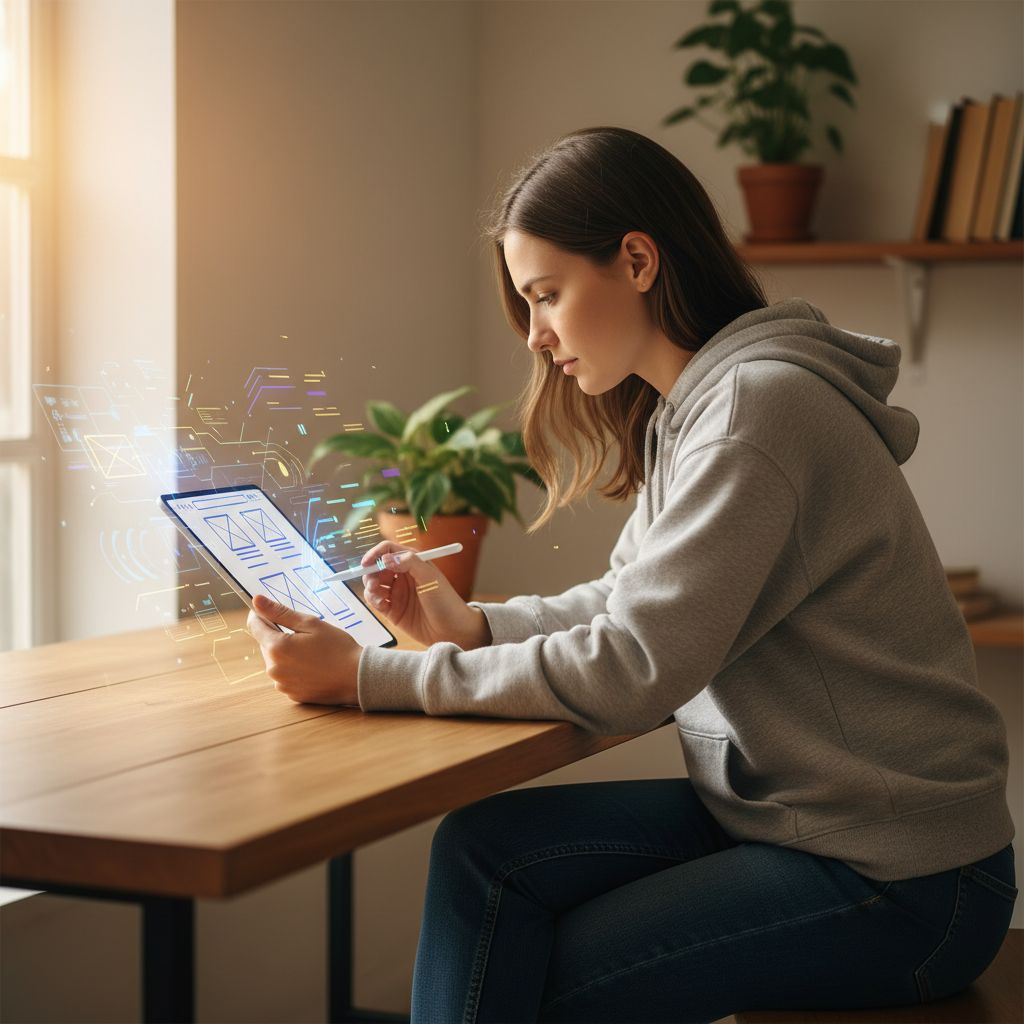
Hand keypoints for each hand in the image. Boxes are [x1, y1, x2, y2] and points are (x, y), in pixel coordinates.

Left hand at [246, 594, 361, 705]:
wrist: (357, 678)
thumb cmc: (337, 648)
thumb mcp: (311, 624)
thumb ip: (280, 612)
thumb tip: (256, 601)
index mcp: (277, 647)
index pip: (255, 626)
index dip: (260, 615)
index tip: (269, 610)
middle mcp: (274, 668)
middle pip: (266, 644)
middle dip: (279, 635)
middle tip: (304, 634)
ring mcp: (282, 684)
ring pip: (276, 661)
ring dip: (286, 653)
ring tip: (312, 652)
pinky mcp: (291, 694)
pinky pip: (285, 676)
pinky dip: (294, 669)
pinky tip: (313, 666)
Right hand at [359, 540, 491, 650]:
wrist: (452, 631)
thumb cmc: (446, 601)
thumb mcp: (431, 578)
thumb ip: (409, 563)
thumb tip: (386, 558)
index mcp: (413, 563)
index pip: (388, 550)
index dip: (376, 554)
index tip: (367, 562)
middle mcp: (403, 576)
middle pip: (377, 567)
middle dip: (371, 572)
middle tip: (373, 582)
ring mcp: (397, 593)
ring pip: (373, 584)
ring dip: (370, 586)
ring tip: (377, 593)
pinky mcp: (393, 610)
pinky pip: (375, 600)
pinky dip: (373, 600)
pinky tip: (382, 604)